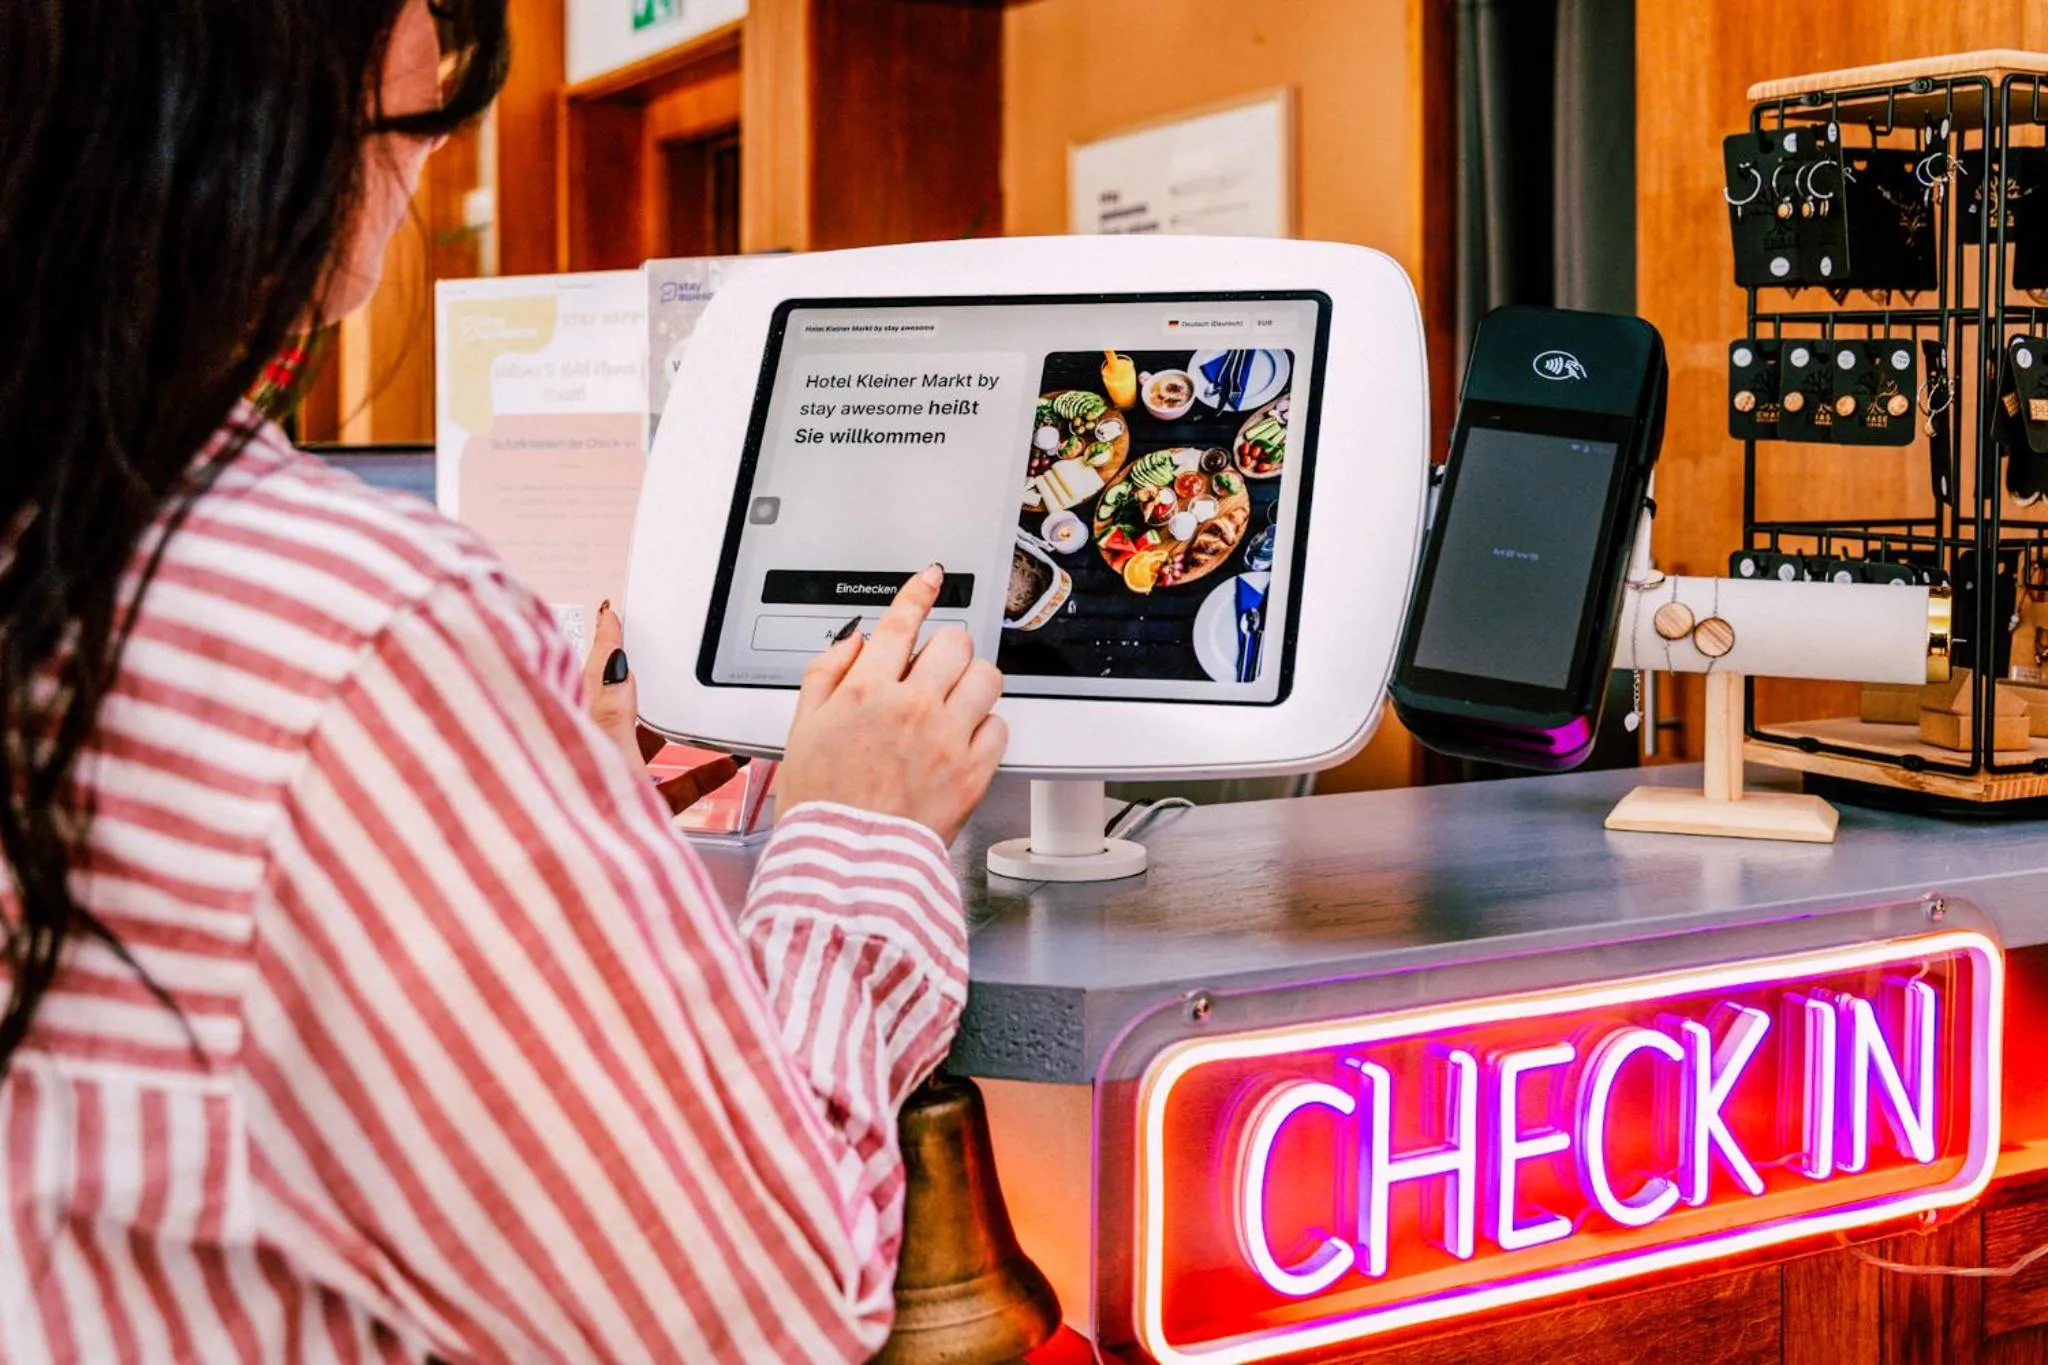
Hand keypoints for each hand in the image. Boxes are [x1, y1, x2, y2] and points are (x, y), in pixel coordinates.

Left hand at [584, 602, 742, 813]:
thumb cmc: (569, 823)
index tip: (611, 611)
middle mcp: (584, 753)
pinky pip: (667, 787)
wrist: (566, 885)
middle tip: (647, 656)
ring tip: (694, 719)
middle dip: (634, 686)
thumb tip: (614, 661)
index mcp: (573, 731)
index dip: (602, 640)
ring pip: (638, 747)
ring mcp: (605, 785)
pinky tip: (724, 767)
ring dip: (666, 733)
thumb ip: (611, 711)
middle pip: (611, 710)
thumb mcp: (604, 760)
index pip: (588, 674)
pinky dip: (694, 775)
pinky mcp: (627, 815)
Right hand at [775, 565, 1006, 842]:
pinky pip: (999, 726)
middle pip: (954, 643)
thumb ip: (825, 676)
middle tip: (937, 668)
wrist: (847, 866)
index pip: (901, 622)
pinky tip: (964, 740)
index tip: (931, 580)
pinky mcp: (973, 771)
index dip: (919, 593)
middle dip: (946, 649)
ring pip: (986, 677)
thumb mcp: (801, 731)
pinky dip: (985, 728)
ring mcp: (947, 737)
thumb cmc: (822, 807)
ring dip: (972, 683)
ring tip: (956, 702)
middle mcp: (911, 706)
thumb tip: (853, 644)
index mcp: (865, 691)